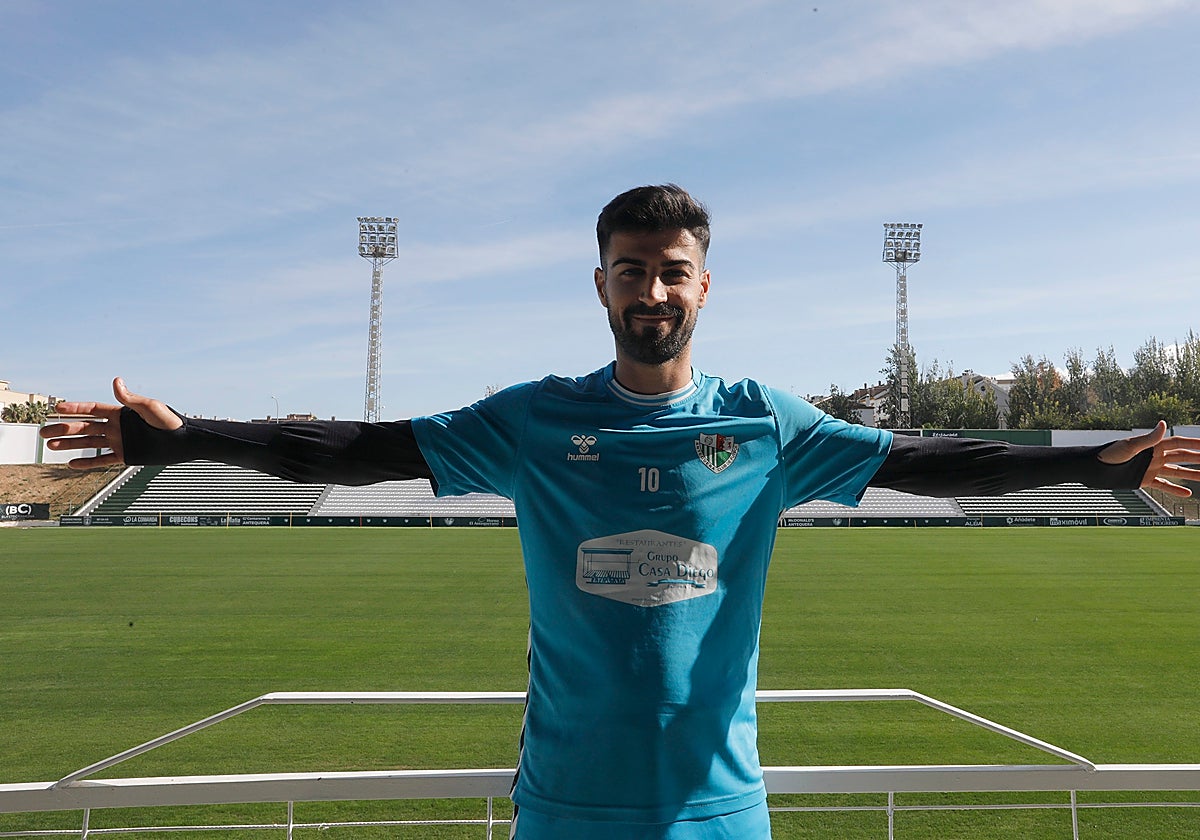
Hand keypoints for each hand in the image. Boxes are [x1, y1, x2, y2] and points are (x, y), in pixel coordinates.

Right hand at [40, 377, 180, 469]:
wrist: (183, 442)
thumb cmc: (170, 422)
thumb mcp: (150, 408)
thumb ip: (129, 398)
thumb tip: (115, 381)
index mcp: (121, 413)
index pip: (92, 410)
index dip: (75, 409)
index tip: (57, 408)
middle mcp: (117, 427)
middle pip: (85, 427)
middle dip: (64, 428)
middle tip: (43, 430)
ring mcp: (120, 442)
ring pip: (89, 443)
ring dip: (69, 444)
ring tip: (50, 445)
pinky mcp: (126, 456)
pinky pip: (102, 460)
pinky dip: (87, 462)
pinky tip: (71, 464)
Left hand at [1098, 420, 1199, 497]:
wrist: (1093, 469)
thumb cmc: (1107, 454)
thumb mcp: (1129, 447)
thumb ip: (1148, 438)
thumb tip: (1163, 424)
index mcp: (1152, 446)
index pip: (1178, 443)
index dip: (1194, 444)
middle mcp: (1154, 456)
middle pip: (1182, 457)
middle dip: (1198, 458)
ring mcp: (1150, 468)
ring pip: (1176, 471)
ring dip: (1192, 474)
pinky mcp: (1144, 480)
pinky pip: (1163, 485)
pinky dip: (1175, 489)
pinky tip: (1187, 493)